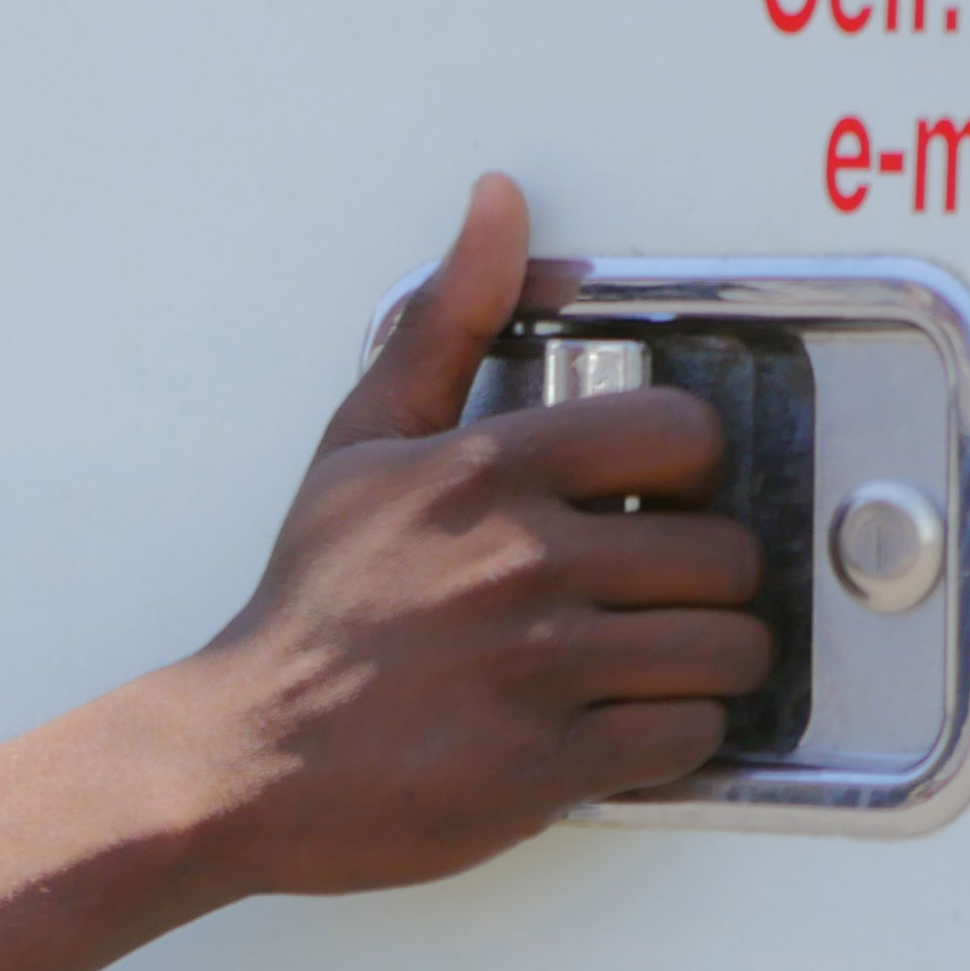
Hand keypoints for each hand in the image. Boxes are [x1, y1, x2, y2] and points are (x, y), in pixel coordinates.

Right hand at [0, 175, 772, 970]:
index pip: (682, 434)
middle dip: (705, 582)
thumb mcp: (363, 442)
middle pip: (724, 555)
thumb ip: (446, 321)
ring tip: (655, 665)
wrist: (244, 754)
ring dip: (707, 664)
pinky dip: (676, 739)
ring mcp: (541, 667)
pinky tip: (623, 725)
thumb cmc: (310, 606)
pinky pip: (690, 740)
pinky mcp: (550, 766)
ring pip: (726, 650)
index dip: (687, 473)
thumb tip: (498, 205)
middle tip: (658, 597)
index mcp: (487, 469)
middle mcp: (522, 561)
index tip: (654, 503)